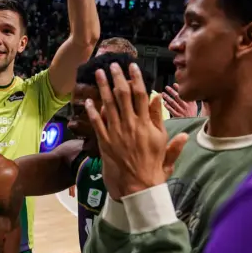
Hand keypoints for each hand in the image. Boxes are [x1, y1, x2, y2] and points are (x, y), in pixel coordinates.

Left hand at [85, 63, 187, 197]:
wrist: (139, 188)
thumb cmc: (154, 168)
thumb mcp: (163, 143)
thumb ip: (161, 120)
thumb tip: (159, 99)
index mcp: (147, 124)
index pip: (141, 95)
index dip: (136, 78)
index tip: (132, 66)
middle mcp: (131, 125)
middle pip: (123, 95)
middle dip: (117, 78)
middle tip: (112, 64)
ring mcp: (117, 133)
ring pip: (108, 105)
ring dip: (103, 88)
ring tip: (98, 74)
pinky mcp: (105, 143)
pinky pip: (97, 123)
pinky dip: (92, 111)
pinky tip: (88, 100)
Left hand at [162, 84, 199, 117]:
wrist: (193, 124)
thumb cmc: (193, 115)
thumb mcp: (195, 106)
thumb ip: (192, 99)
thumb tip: (192, 91)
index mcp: (190, 102)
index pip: (184, 93)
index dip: (179, 88)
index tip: (174, 84)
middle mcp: (185, 106)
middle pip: (177, 96)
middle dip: (171, 91)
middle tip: (166, 87)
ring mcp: (181, 111)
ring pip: (173, 102)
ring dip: (167, 97)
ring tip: (163, 93)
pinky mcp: (177, 116)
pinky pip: (171, 110)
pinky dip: (167, 106)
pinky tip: (164, 102)